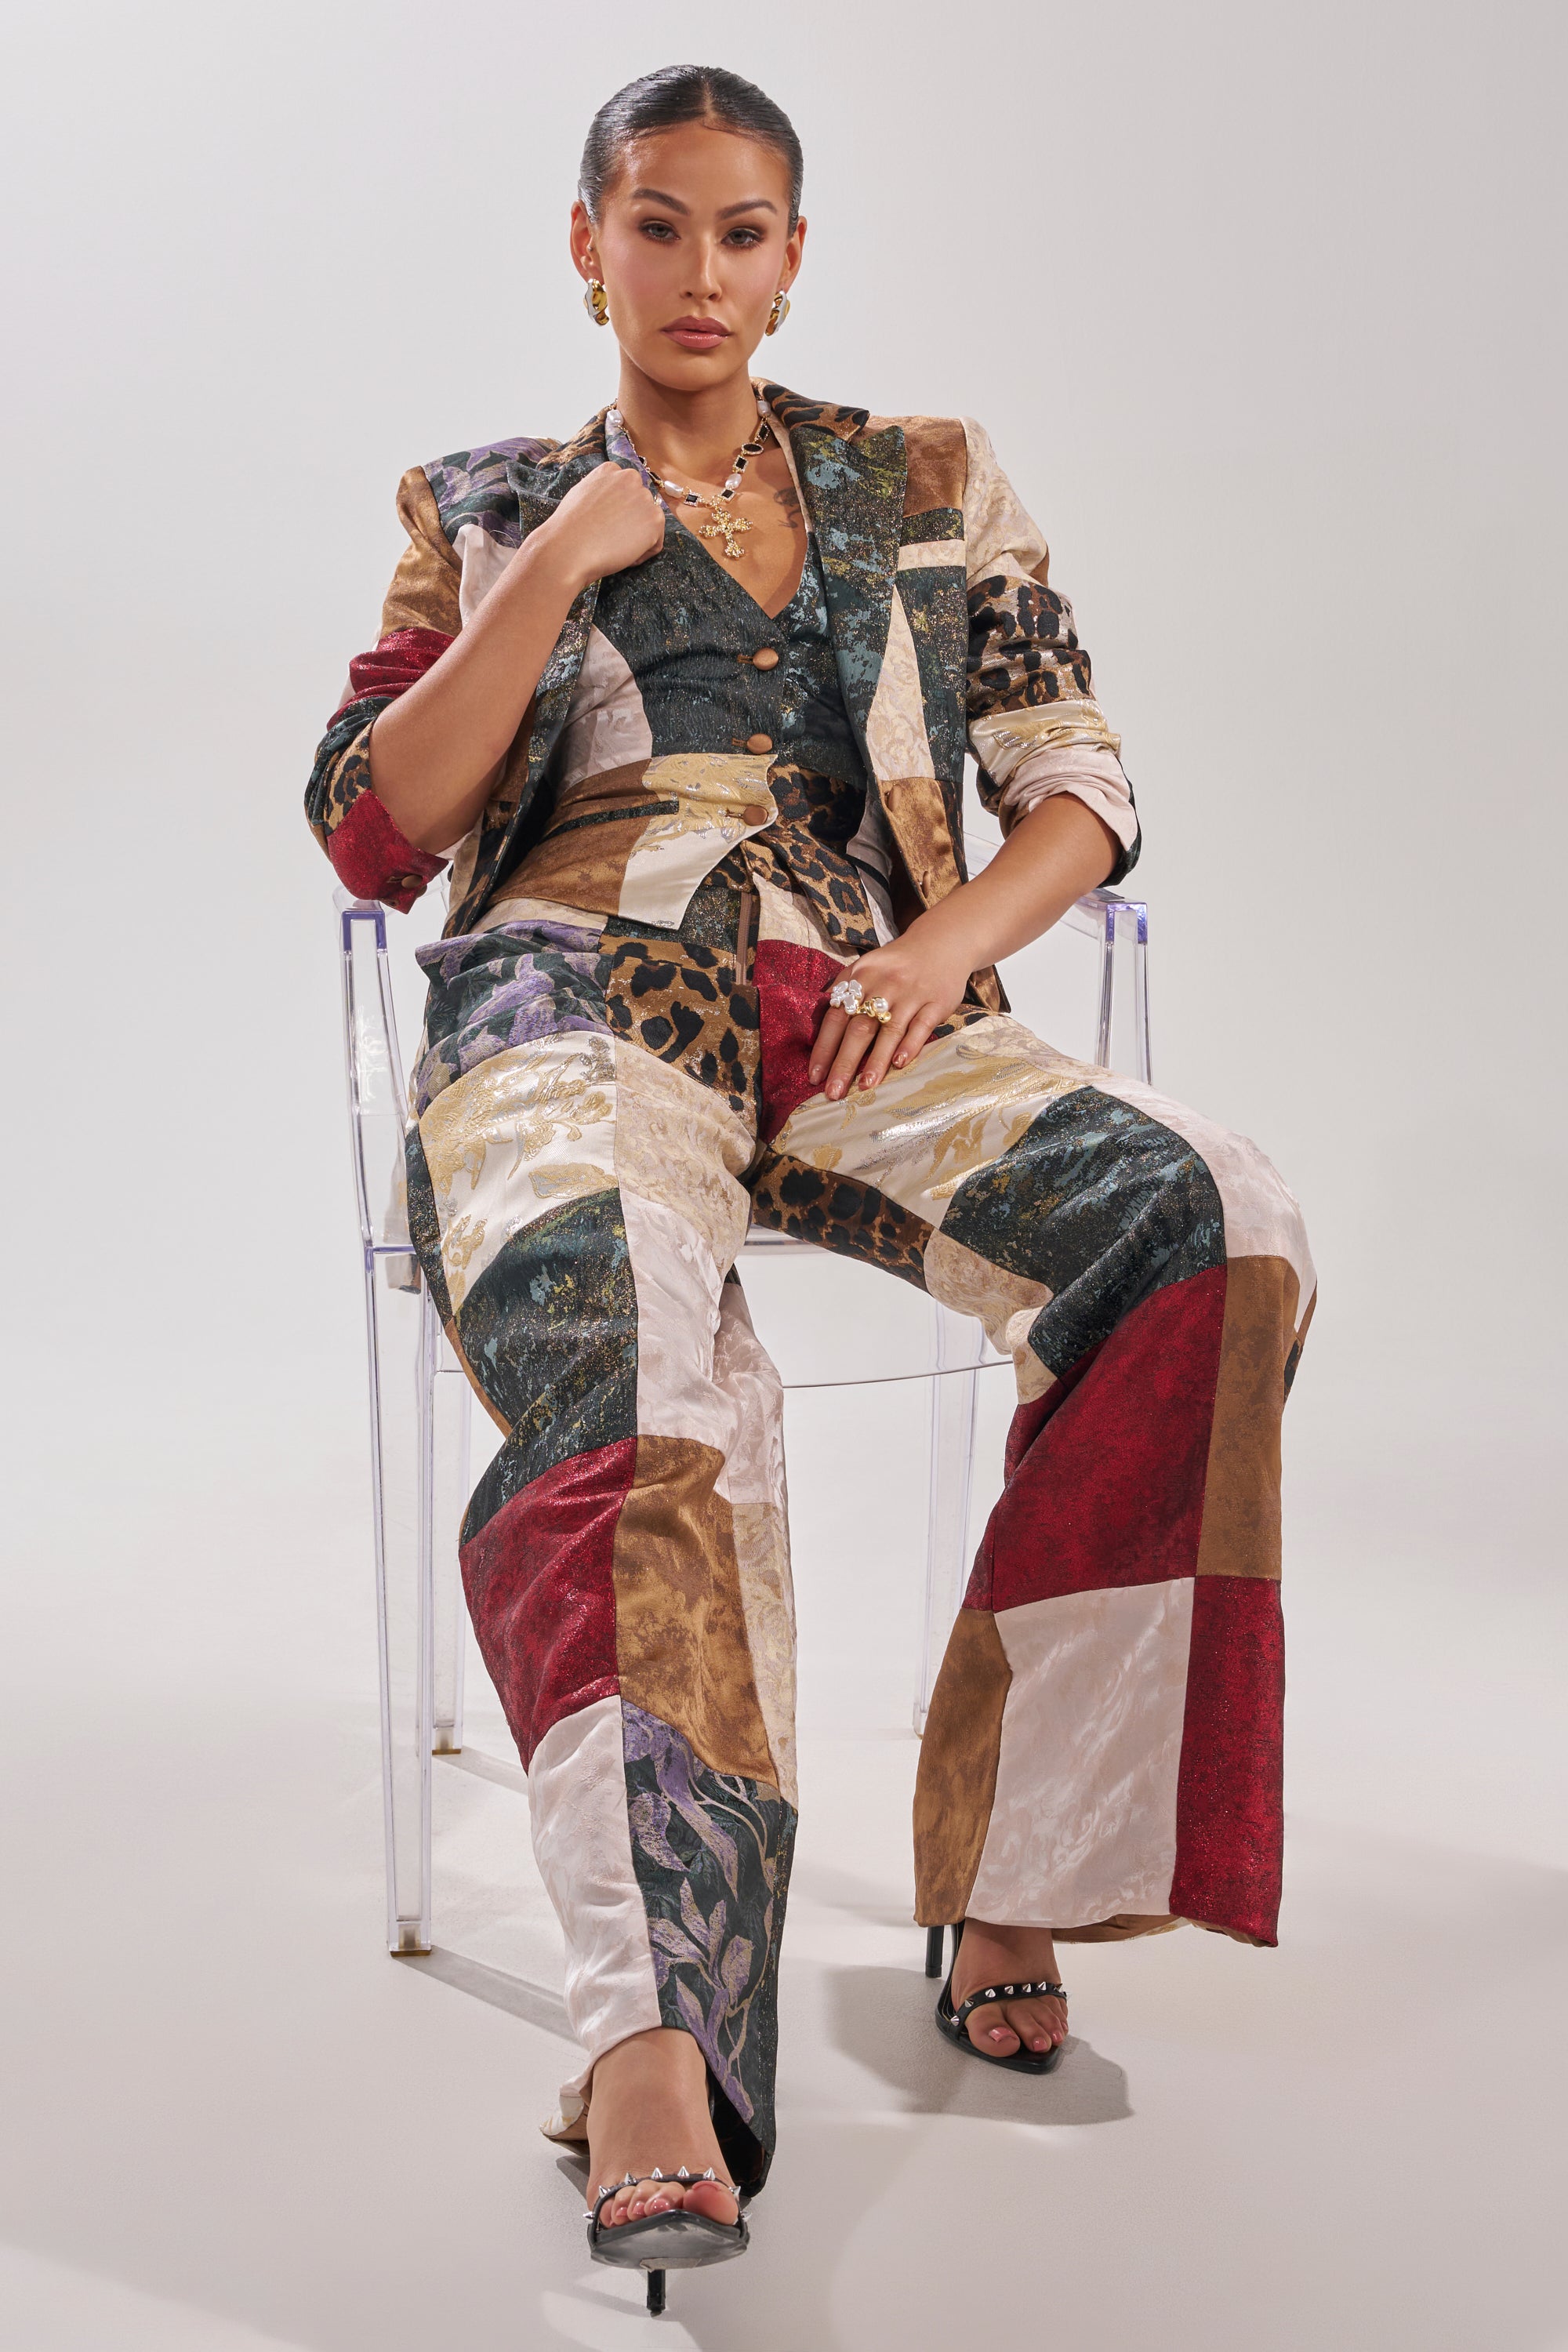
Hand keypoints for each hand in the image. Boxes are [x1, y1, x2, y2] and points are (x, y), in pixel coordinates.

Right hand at [534, 461, 665, 593]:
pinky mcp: (654, 519)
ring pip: (649, 524)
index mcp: (610, 469)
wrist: (569, 548)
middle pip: (640, 506)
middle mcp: (630, 477)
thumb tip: (612, 500)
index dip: (617, 512)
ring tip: (613, 547)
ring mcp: (644, 497)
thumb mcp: (581, 495)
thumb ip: (601, 491)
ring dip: (636, 540)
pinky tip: (622, 554)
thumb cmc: (569, 528)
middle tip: (608, 538)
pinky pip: (656, 543)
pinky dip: (642, 555)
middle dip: (629, 524)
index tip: (603, 525)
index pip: (626, 491)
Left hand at [807, 926, 977, 1099]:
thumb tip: (818, 1025)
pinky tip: (899, 1065)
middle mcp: (883, 984)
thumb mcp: (865, 967)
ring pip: (889, 1031)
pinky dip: (909, 1046)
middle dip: (844, 1063)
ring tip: (864, 1087)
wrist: (940, 943)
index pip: (836, 1017)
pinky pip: (921, 1027)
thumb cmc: (896, 964)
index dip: (824, 1048)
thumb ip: (843, 991)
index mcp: (860, 976)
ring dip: (876, 1061)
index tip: (814, 1077)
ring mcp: (911, 993)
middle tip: (833, 1093)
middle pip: (859, 1028)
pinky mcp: (936, 1002)